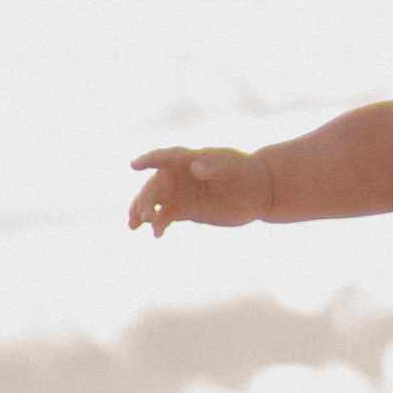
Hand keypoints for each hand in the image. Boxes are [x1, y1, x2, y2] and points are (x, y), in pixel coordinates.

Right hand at [129, 145, 269, 231]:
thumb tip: (195, 168)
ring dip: (141, 211)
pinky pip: (165, 216)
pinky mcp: (185, 210)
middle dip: (144, 198)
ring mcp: (181, 193)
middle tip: (144, 214)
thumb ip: (214, 166)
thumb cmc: (246, 173)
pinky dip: (158, 224)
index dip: (149, 160)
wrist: (258, 193)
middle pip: (154, 185)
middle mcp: (179, 175)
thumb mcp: (232, 167)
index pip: (165, 157)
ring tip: (133, 225)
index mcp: (188, 159)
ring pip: (154, 201)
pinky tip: (157, 234)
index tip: (134, 165)